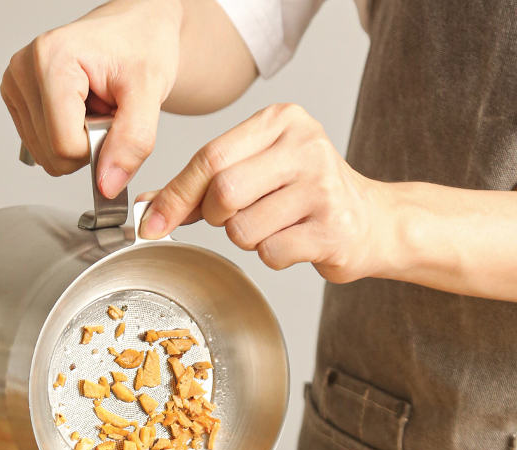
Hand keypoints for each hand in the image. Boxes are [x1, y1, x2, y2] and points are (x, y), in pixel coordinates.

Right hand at [1, 0, 181, 197]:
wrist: (136, 29)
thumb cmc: (142, 46)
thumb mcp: (150, 92)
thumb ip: (133, 142)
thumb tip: (107, 186)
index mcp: (51, 60)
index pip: (65, 146)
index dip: (98, 147)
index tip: (114, 117)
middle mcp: (24, 70)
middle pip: (51, 155)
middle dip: (87, 144)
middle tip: (106, 110)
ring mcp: (15, 85)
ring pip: (44, 156)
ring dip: (78, 142)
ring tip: (95, 107)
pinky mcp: (16, 99)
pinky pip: (40, 147)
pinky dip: (66, 138)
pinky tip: (79, 110)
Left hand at [139, 103, 392, 282]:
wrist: (372, 220)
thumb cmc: (305, 194)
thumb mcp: (255, 171)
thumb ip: (201, 185)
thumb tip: (148, 207)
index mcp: (280, 121)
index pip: (209, 158)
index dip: (175, 195)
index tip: (152, 223)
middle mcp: (305, 146)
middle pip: (222, 193)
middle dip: (216, 217)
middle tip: (235, 216)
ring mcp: (322, 186)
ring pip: (242, 230)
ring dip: (246, 238)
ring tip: (276, 224)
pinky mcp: (332, 228)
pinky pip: (270, 253)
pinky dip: (272, 255)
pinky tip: (294, 240)